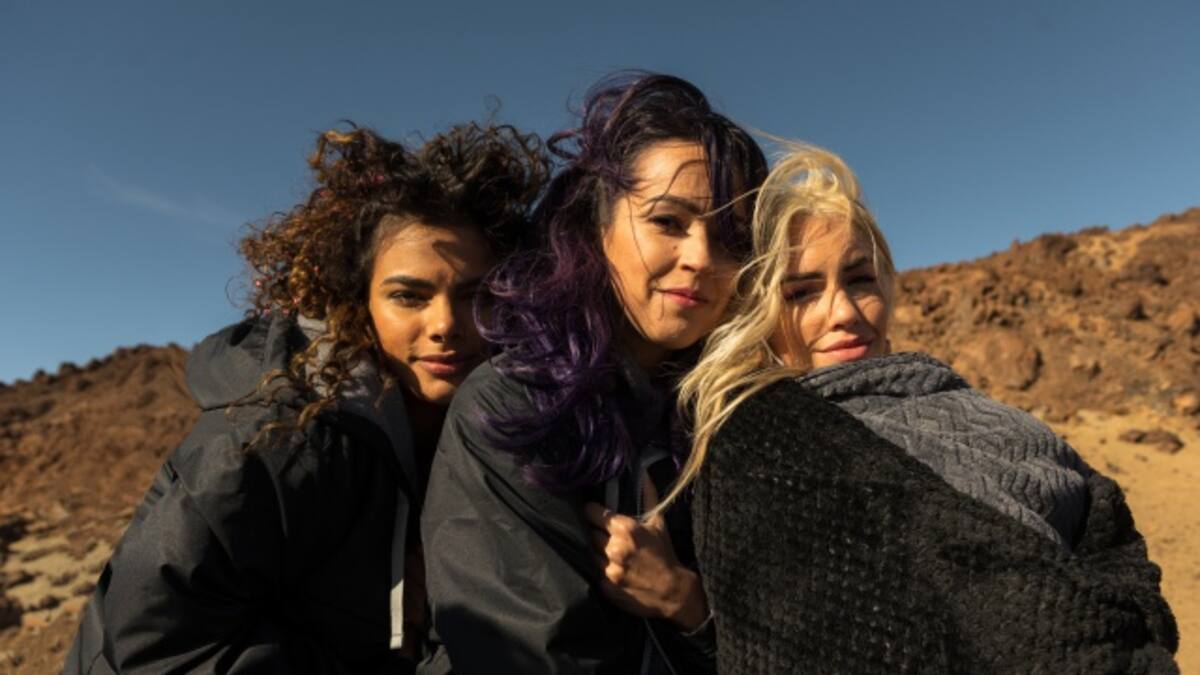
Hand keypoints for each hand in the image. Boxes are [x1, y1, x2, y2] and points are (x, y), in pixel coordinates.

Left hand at [583, 474, 707, 630]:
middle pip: (589, 532)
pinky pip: (593, 571)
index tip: (593, 512)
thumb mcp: (658, 524)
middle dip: (595, 532)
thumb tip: (643, 473)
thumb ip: (648, 497)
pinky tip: (610, 566)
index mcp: (626, 529)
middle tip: (603, 533)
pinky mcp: (604, 586)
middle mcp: (614, 548)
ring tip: (606, 550)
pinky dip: (599, 568)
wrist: (673, 592)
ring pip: (589, 552)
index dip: (592, 511)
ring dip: (596, 550)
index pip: (592, 513)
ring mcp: (608, 569)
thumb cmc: (665, 554)